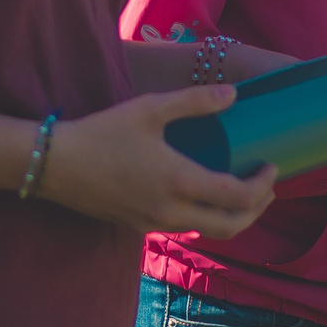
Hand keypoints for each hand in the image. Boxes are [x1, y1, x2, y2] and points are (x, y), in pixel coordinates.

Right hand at [37, 84, 278, 239]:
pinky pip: (184, 229)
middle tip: (266, 187)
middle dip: (257, 210)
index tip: (271, 166)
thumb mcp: (149, 108)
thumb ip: (194, 101)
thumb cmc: (102, 133)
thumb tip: (233, 94)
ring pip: (208, 232)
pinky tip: (199, 196)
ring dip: (232, 217)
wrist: (55, 165)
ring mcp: (155, 224)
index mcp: (179, 181)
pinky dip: (204, 218)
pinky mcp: (139, 227)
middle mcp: (172, 211)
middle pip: (231, 226)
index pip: (238, 197)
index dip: (263, 185)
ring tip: (239, 193)